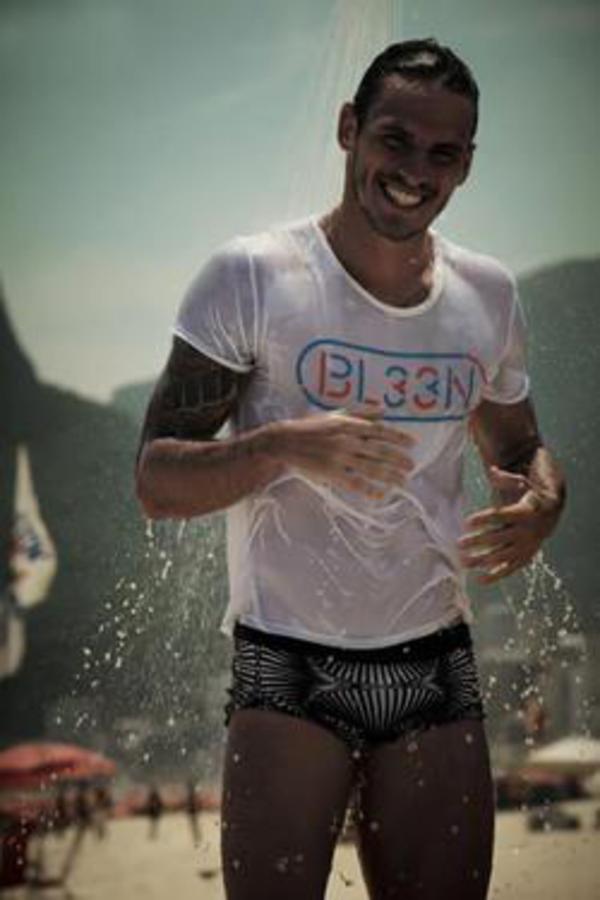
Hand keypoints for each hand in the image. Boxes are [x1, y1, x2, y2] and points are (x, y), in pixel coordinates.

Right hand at [270, 407, 415, 498]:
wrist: (284, 443)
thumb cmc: (309, 428)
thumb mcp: (334, 415)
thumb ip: (360, 412)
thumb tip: (383, 410)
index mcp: (348, 425)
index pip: (379, 430)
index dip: (398, 437)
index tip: (413, 443)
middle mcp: (347, 440)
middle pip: (379, 451)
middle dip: (398, 459)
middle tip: (411, 466)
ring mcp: (340, 458)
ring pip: (372, 468)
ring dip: (390, 476)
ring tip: (403, 481)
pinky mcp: (332, 473)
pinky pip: (355, 483)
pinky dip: (370, 489)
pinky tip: (381, 494)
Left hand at [458, 465, 561, 583]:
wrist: (550, 513)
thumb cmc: (529, 494)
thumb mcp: (522, 482)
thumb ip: (506, 478)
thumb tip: (491, 470)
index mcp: (525, 512)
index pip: (502, 516)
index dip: (484, 519)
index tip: (467, 522)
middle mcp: (526, 531)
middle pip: (499, 538)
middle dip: (478, 542)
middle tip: (459, 544)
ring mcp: (526, 546)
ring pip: (502, 556)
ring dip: (482, 560)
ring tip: (463, 562)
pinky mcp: (524, 557)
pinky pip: (510, 569)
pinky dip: (495, 576)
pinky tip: (478, 580)